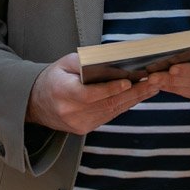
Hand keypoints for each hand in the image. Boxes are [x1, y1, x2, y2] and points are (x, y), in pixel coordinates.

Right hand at [25, 52, 162, 135]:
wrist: (36, 103)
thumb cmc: (54, 78)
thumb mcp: (65, 63)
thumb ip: (87, 62)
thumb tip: (114, 61)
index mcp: (62, 92)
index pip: (88, 94)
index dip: (110, 89)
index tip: (128, 82)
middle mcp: (70, 112)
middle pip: (106, 104)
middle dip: (132, 93)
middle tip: (153, 82)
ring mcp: (78, 123)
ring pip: (111, 111)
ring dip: (134, 99)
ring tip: (153, 87)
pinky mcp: (85, 129)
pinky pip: (109, 116)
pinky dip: (125, 105)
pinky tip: (138, 96)